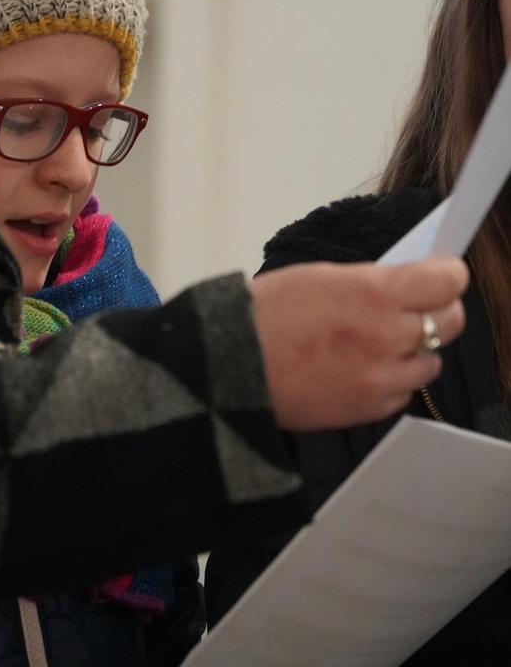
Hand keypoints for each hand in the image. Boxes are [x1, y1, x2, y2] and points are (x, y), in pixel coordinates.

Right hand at [250, 258, 467, 430]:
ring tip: (382, 341)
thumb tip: (406, 283)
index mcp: (374, 293)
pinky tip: (364, 367)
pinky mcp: (369, 409)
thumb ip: (372, 280)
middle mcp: (386, 336)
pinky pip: (404, 392)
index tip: (439, 274)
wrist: (232, 364)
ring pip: (432, 361)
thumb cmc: (265, 312)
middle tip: (415, 306)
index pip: (449, 281)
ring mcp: (381, 378)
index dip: (447, 274)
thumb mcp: (322, 276)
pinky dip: (392, 379)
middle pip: (451, 321)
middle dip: (438, 309)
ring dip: (415, 349)